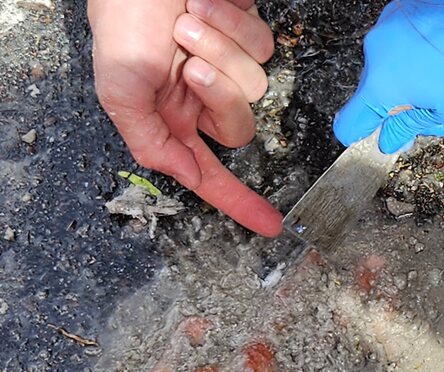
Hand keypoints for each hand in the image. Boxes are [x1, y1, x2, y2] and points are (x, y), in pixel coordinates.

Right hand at [88, 0, 282, 235]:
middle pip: (241, 128)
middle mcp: (204, 99)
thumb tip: (187, 176)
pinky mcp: (247, 36)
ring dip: (218, 48)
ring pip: (255, 86)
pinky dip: (232, 23)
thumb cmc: (122, 21)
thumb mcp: (120, 91)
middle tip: (191, 64)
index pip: (211, 173)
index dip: (240, 201)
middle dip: (220, 95)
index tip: (269, 224)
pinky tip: (203, 5)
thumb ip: (150, 141)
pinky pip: (262, 47)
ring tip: (186, 22)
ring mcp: (229, 68)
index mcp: (174, 120)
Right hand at [334, 0, 443, 152]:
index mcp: (381, 85)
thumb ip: (411, 126)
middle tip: (442, 117)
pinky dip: (417, 55)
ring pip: (391, 66)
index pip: (350, 122)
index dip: (361, 136)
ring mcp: (389, 25)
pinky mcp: (403, 8)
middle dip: (404, 109)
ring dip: (414, 82)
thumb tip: (388, 141)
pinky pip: (401, 41)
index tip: (377, 139)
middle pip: (376, 93)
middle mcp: (376, 52)